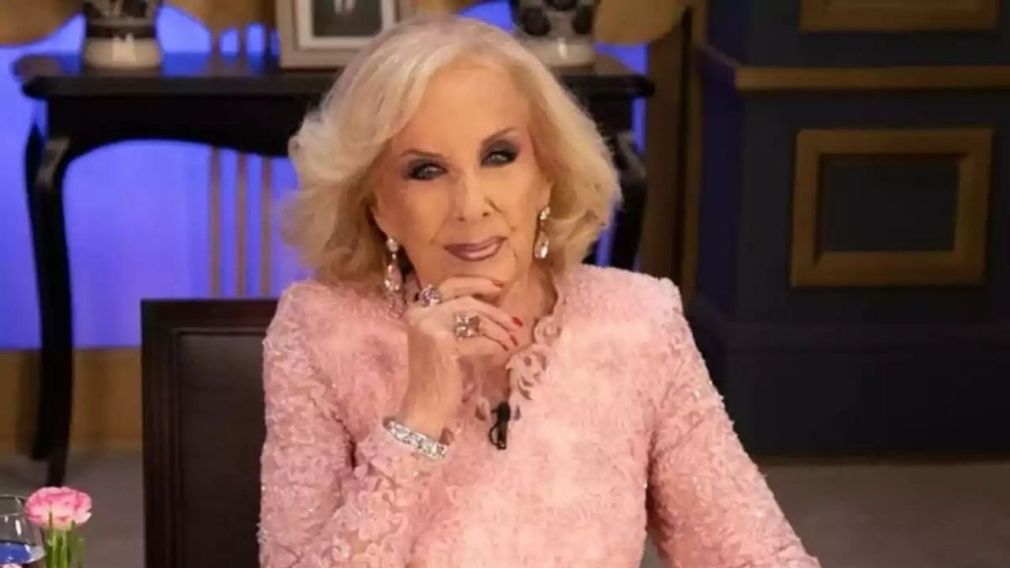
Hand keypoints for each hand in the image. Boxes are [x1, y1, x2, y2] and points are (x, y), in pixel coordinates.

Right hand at [396, 276, 521, 438]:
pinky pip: (478, 339)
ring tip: (510, 340)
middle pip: (466, 300)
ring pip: (474, 318)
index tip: (499, 285)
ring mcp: (429, 327)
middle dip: (494, 310)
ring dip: (498, 330)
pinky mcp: (442, 344)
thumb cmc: (437, 375)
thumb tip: (492, 303)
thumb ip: (457, 319)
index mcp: (417, 309)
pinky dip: (493, 345)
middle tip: (514, 321)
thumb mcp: (443, 340)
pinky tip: (500, 352)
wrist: (423, 407)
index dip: (476, 282)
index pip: (449, 285)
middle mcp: (420, 314)